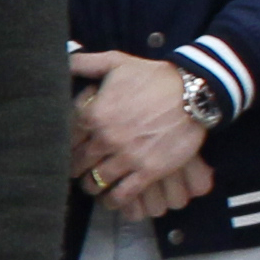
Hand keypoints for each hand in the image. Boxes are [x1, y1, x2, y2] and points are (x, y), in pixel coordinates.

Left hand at [70, 51, 216, 221]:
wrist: (194, 93)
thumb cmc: (154, 76)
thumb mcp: (117, 62)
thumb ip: (86, 62)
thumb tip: (64, 58)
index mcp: (94, 114)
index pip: (66, 138)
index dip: (64, 145)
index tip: (67, 149)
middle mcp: (106, 139)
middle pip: (78, 163)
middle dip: (75, 168)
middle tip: (77, 170)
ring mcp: (127, 157)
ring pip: (97, 182)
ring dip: (92, 186)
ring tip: (92, 185)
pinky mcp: (148, 171)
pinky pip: (123, 194)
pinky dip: (114, 200)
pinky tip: (111, 200)